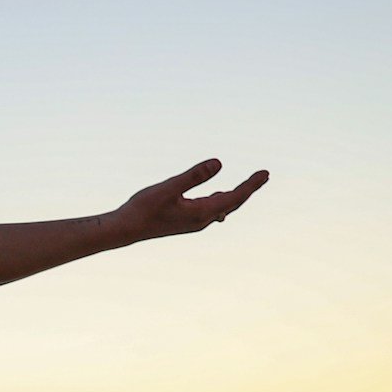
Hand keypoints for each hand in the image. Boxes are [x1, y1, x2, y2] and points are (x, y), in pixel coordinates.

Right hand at [114, 158, 268, 241]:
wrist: (125, 229)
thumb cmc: (144, 208)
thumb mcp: (169, 187)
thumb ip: (194, 175)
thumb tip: (219, 162)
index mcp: (202, 212)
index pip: (234, 196)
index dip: (251, 184)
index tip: (265, 173)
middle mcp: (202, 220)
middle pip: (232, 203)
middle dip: (248, 189)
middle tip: (263, 176)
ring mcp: (194, 222)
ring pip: (222, 208)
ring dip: (236, 196)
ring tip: (248, 185)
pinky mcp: (185, 221)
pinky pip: (211, 210)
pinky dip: (220, 200)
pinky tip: (218, 196)